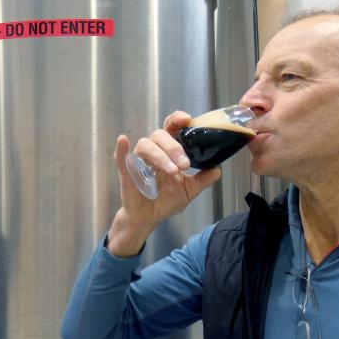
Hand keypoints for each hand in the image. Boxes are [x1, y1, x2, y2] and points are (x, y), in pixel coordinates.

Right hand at [106, 111, 221, 257]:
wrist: (149, 219)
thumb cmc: (165, 200)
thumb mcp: (190, 190)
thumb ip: (203, 179)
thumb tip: (217, 168)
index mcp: (167, 152)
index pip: (171, 128)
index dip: (177, 120)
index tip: (188, 119)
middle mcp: (152, 152)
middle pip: (159, 135)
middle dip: (174, 147)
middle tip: (185, 164)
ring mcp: (138, 161)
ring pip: (146, 145)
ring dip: (160, 155)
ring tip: (173, 171)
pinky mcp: (127, 173)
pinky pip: (121, 158)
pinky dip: (121, 149)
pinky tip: (123, 141)